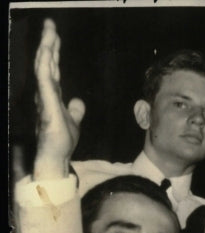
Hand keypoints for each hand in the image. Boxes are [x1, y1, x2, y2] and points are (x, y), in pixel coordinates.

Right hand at [33, 19, 84, 179]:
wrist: (57, 156)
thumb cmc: (61, 141)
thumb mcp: (73, 121)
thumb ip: (75, 109)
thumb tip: (78, 101)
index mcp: (52, 94)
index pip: (52, 67)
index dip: (53, 50)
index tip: (54, 34)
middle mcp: (45, 92)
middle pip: (47, 62)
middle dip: (48, 42)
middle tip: (50, 24)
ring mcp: (44, 96)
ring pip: (44, 66)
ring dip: (46, 48)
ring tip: (49, 31)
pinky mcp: (46, 103)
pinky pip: (44, 80)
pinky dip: (44, 65)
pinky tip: (45, 53)